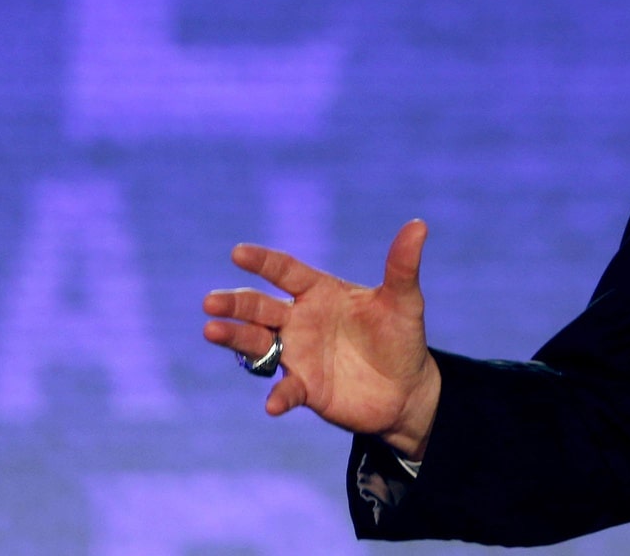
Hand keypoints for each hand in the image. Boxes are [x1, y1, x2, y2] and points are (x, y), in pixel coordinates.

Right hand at [202, 219, 442, 456]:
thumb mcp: (405, 301)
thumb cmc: (401, 337)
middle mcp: (300, 319)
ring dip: (235, 338)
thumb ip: (402, 266)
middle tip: (210, 302)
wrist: (407, 390)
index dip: (262, 262)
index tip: (238, 253)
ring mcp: (298, 354)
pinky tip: (274, 404)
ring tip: (210, 332)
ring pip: (257, 343)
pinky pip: (287, 389)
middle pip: (260, 306)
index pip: (285, 271)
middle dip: (235, 302)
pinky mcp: (306, 388)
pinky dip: (280, 396)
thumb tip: (419, 225)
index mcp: (320, 291)